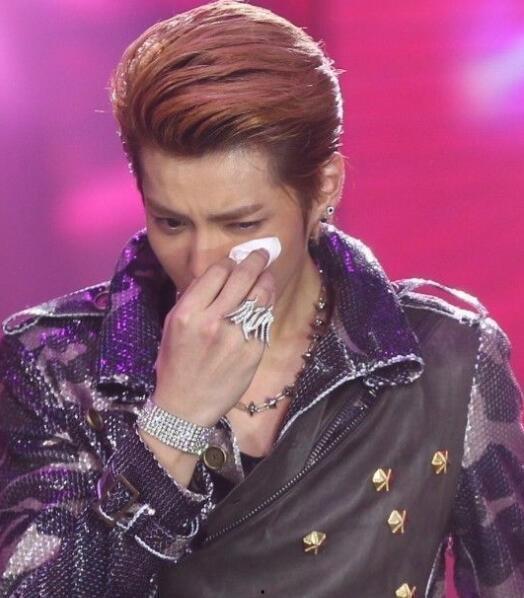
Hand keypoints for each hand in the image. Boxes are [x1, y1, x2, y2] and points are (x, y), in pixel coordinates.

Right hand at [151, 249, 275, 426]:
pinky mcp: (252, 352)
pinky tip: (264, 302)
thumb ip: (194, 299)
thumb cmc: (175, 364)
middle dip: (255, 260)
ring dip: (265, 280)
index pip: (217, 272)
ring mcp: (235, 337)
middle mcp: (213, 321)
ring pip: (260, 296)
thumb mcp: (173, 326)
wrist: (185, 407)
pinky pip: (264, 320)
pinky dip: (265, 307)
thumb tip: (218, 274)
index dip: (229, 262)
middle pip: (242, 277)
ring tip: (267, 274)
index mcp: (188, 313)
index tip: (234, 260)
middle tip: (261, 253)